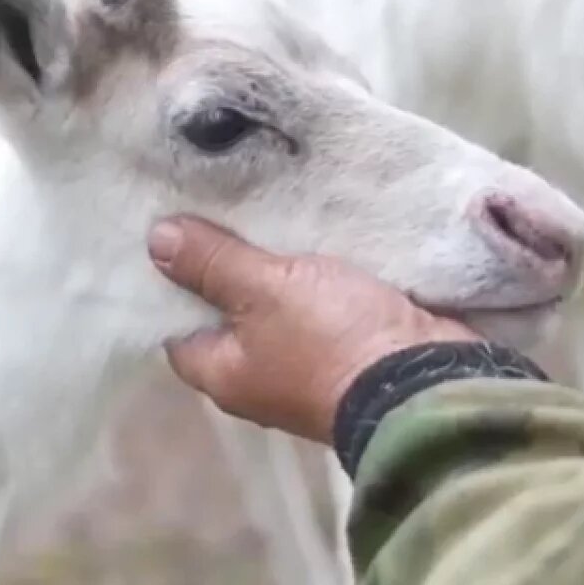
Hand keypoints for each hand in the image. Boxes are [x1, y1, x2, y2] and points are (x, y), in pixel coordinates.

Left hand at [148, 216, 479, 442]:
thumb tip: (155, 241)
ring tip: (259, 205)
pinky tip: (310, 229)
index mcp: (224, 374)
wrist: (428, 377)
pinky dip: (314, 276)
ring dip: (274, 269)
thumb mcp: (262, 290)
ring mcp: (306, 368)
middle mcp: (258, 379)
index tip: (173, 235)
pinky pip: (319, 307)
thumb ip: (211, 264)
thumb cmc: (329, 340)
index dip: (171, 285)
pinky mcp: (349, 350)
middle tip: (217, 207)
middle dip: (226, 267)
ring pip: (276, 308)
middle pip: (228, 316)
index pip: (177, 329)